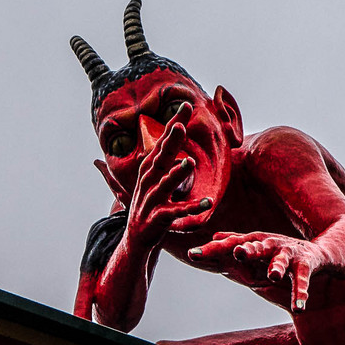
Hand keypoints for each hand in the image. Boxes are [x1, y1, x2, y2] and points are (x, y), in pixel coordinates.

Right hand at [124, 106, 210, 248]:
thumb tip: (174, 129)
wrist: (137, 239)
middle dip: (169, 141)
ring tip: (189, 162)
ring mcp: (151, 200)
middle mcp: (149, 181)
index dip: (173, 123)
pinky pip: (176, 213)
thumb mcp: (156, 177)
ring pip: (164, 184)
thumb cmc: (151, 204)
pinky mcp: (158, 219)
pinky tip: (207, 203)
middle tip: (180, 125)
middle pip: (160, 157)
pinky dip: (191, 208)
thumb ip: (164, 155)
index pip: (163, 141)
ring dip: (175, 174)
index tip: (186, 105)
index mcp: (150, 168)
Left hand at [188, 231, 322, 311]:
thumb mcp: (259, 246)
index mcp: (255, 242)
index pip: (230, 245)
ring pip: (282, 261)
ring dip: (277, 267)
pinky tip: (299, 307)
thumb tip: (214, 236)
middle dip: (247, 249)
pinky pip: (303, 280)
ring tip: (273, 276)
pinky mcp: (307, 264)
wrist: (322, 251)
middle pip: (256, 247)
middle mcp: (271, 244)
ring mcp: (289, 254)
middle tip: (237, 253)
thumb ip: (236, 242)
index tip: (192, 254)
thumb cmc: (283, 250)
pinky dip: (301, 294)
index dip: (212, 250)